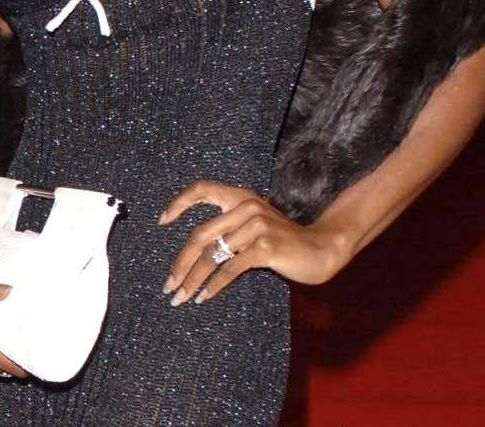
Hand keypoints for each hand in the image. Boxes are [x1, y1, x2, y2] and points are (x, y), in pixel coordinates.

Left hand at [159, 181, 349, 305]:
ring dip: (192, 279)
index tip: (162, 221)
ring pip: (212, 255)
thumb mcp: (256, 225)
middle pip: (199, 234)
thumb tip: (194, 254)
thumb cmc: (284, 242)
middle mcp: (245, 207)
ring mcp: (256, 226)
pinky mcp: (265, 246)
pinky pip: (230, 268)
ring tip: (180, 296)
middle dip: (180, 263)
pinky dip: (213, 285)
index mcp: (240, 196)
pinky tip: (203, 297)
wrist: (322, 249)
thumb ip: (230, 228)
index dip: (179, 202)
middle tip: (167, 285)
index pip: (202, 189)